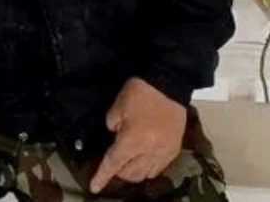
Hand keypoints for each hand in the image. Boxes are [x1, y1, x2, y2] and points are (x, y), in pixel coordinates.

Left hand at [89, 77, 185, 193]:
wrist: (169, 83)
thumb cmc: (140, 92)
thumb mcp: (117, 107)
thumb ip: (112, 126)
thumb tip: (115, 137)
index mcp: (132, 140)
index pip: (113, 164)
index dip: (102, 176)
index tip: (94, 187)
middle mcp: (149, 151)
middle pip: (130, 174)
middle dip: (119, 171)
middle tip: (114, 161)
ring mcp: (164, 152)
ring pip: (146, 174)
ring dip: (134, 171)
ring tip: (129, 160)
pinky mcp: (175, 148)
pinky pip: (160, 168)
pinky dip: (149, 167)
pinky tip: (144, 158)